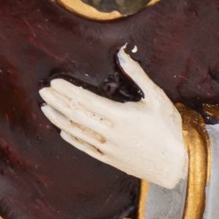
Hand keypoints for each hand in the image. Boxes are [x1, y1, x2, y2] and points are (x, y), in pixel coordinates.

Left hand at [39, 48, 188, 189]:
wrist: (176, 164)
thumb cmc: (169, 128)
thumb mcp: (157, 97)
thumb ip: (137, 75)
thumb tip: (121, 54)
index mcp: (121, 116)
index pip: (86, 101)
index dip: (68, 91)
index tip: (55, 83)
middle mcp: (111, 133)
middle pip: (76, 116)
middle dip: (57, 103)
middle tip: (42, 92)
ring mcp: (108, 148)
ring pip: (77, 132)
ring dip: (59, 119)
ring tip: (45, 108)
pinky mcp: (110, 160)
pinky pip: (85, 147)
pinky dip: (72, 138)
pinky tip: (62, 129)